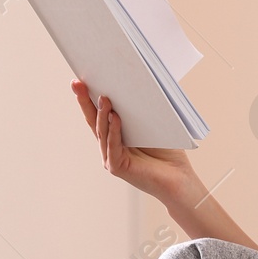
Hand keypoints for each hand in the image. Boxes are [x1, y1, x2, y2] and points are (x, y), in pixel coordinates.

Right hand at [74, 80, 194, 203]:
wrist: (179, 178)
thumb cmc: (168, 152)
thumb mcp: (152, 124)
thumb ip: (139, 109)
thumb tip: (134, 84)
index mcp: (116, 134)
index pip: (99, 113)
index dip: (88, 96)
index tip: (81, 79)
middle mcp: (110, 146)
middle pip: (94, 120)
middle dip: (85, 101)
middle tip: (77, 84)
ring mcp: (111, 157)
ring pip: (103, 132)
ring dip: (102, 113)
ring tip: (104, 97)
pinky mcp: (118, 167)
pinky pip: (113, 146)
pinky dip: (114, 131)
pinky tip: (115, 117)